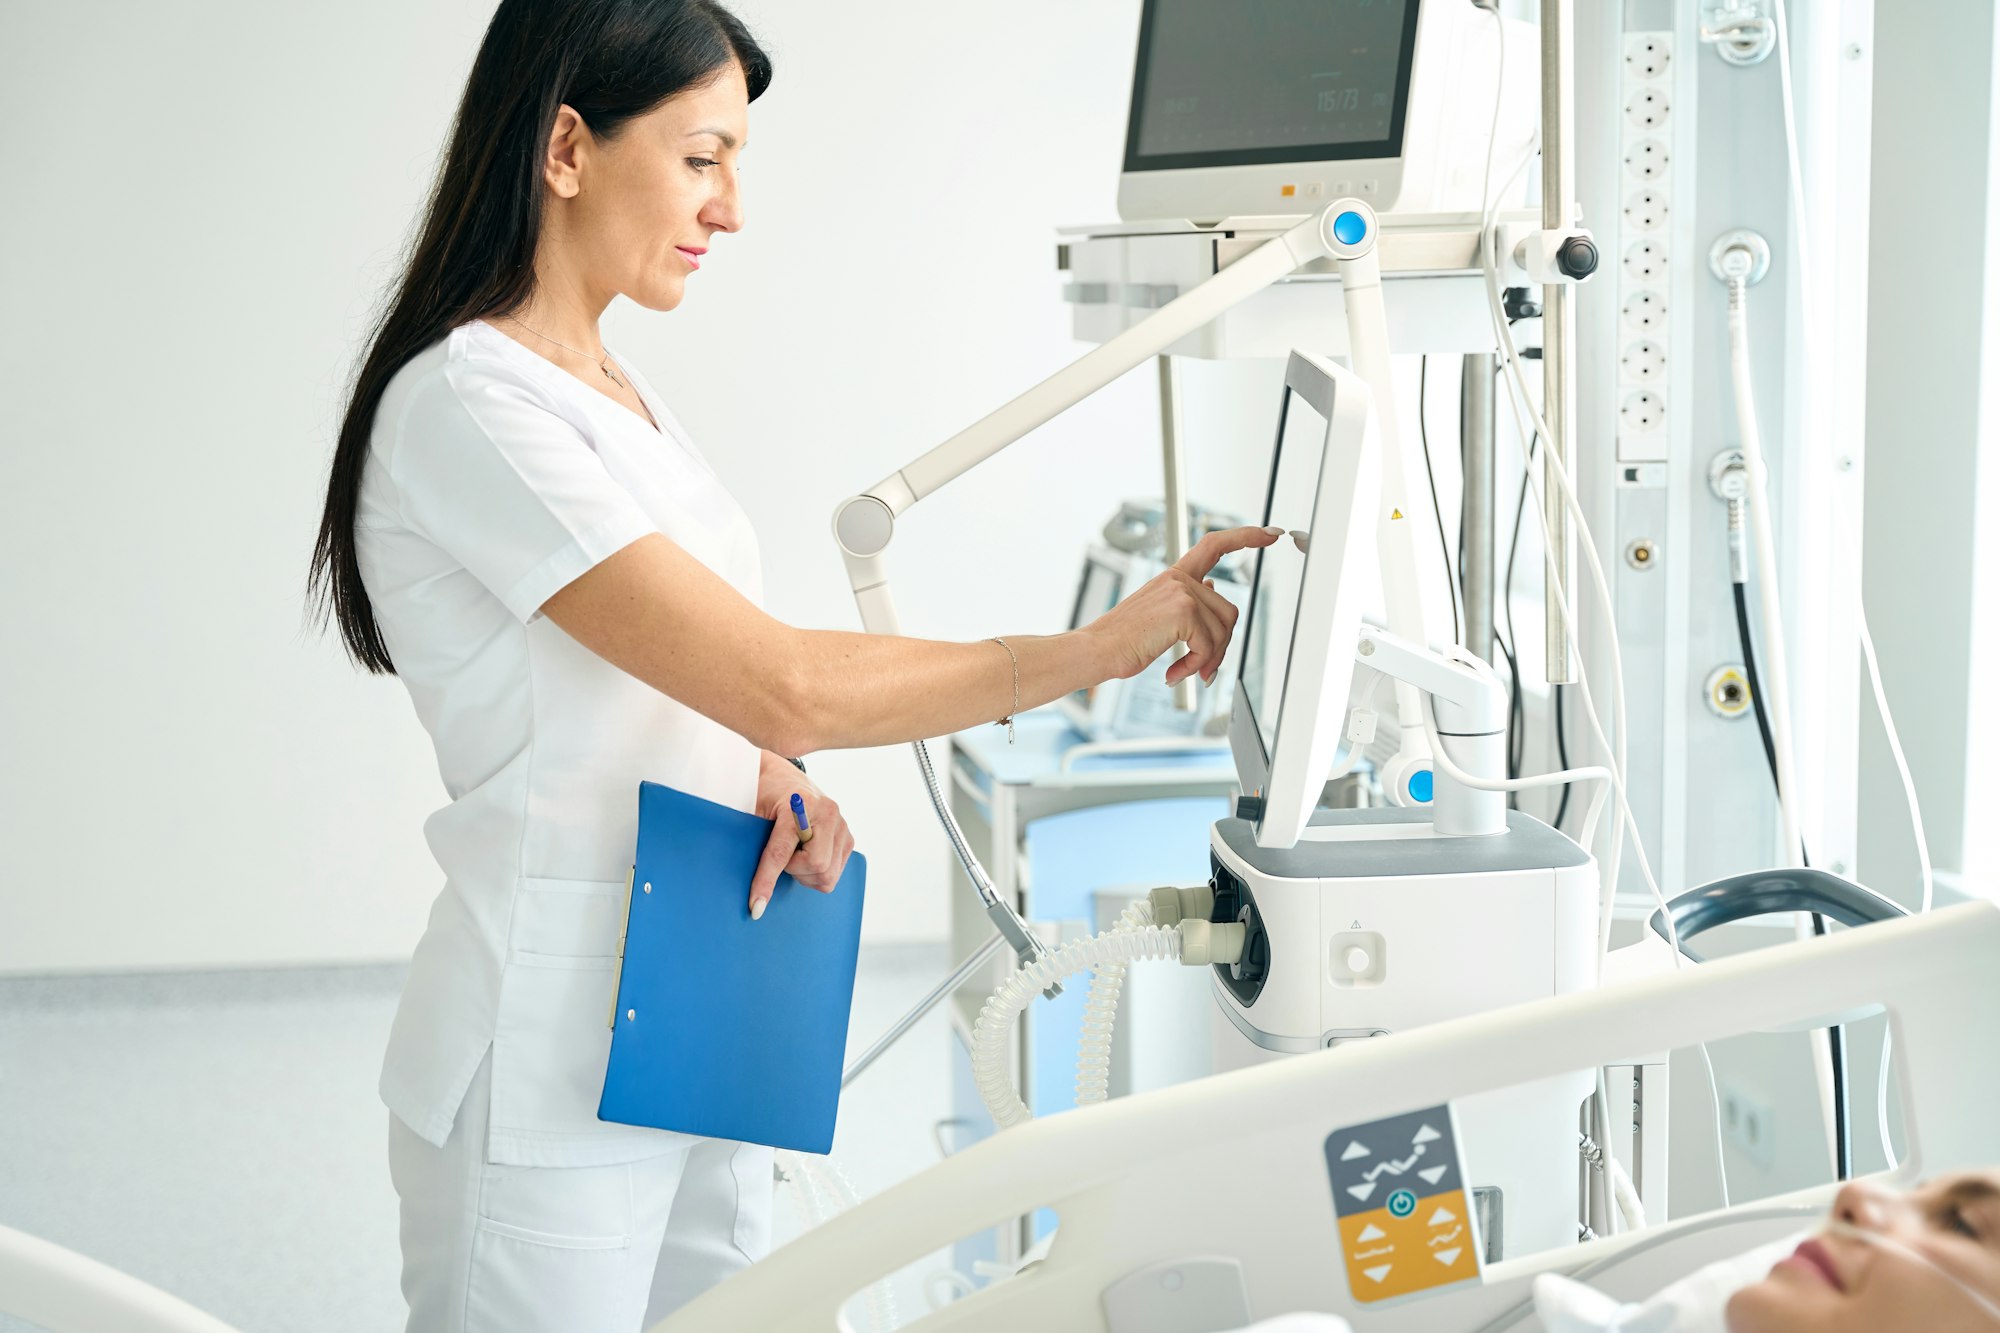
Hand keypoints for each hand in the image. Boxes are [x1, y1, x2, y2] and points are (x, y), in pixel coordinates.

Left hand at [747, 752, 855, 920]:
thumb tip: (752, 892)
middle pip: (817, 866)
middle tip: (782, 858)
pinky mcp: (849, 839)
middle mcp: (828, 813)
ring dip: (806, 874)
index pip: (782, 852)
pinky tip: (807, 855)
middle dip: (794, 871)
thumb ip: (756, 843)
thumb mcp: (753, 813)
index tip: (756, 905)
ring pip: (827, 875)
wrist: (785, 780)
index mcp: (801, 804)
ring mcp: (842, 826)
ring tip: (795, 854)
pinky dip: (817, 873)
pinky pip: (835, 874)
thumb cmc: (765, 796)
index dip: (766, 880)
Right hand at [1083, 525, 1280, 686]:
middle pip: (1228, 611)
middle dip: (1221, 646)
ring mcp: (1181, 592)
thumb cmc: (1124, 639)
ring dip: (1207, 660)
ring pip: (1222, 631)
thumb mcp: (1159, 615)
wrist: (1097, 650)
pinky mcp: (1182, 610)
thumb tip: (1213, 590)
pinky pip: (1208, 645)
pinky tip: (1174, 674)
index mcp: (1172, 576)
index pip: (1214, 545)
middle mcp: (1178, 579)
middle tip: (1203, 668)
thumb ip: (1188, 602)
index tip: (1269, 534)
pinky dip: (1196, 666)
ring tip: (1185, 672)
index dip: (1245, 537)